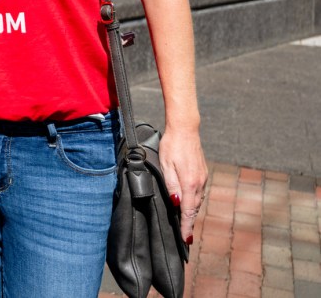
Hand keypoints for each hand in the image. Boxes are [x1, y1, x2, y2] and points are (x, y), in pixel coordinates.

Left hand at [158, 125, 207, 242]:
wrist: (185, 129)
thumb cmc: (171, 145)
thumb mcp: (166, 165)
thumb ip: (171, 185)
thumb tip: (177, 204)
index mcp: (189, 183)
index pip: (188, 211)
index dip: (186, 226)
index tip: (185, 239)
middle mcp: (199, 183)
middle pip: (194, 208)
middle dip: (190, 222)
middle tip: (185, 237)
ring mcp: (203, 178)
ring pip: (198, 201)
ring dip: (192, 212)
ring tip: (186, 224)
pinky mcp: (202, 173)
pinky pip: (199, 192)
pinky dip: (194, 202)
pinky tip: (189, 203)